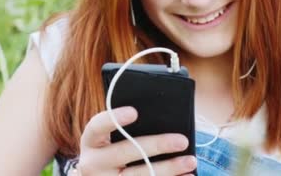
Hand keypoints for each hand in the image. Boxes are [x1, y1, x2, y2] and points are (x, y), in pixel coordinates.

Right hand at [75, 106, 196, 175]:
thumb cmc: (111, 150)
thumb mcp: (110, 139)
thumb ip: (126, 129)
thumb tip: (160, 116)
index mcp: (90, 142)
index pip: (97, 126)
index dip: (114, 118)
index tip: (134, 111)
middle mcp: (91, 164)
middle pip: (125, 153)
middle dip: (156, 146)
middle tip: (182, 140)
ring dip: (168, 169)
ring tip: (191, 160)